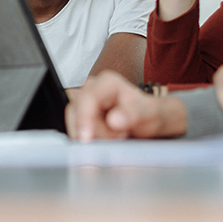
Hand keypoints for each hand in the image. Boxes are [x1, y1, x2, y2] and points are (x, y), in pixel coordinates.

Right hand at [66, 71, 183, 141]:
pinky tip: (108, 138)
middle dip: (96, 131)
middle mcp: (92, 89)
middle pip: (78, 113)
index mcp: (107, 82)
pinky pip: (77, 131)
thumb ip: (132, 114)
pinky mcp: (80, 116)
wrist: (145, 119)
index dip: (84, 118)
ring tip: (118, 135)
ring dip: (96, 136)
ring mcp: (84, 103)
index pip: (87, 98)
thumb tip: (113, 120)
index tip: (86, 137)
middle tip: (120, 136)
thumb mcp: (147, 113)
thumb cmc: (147, 113)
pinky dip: (92, 139)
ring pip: (75, 124)